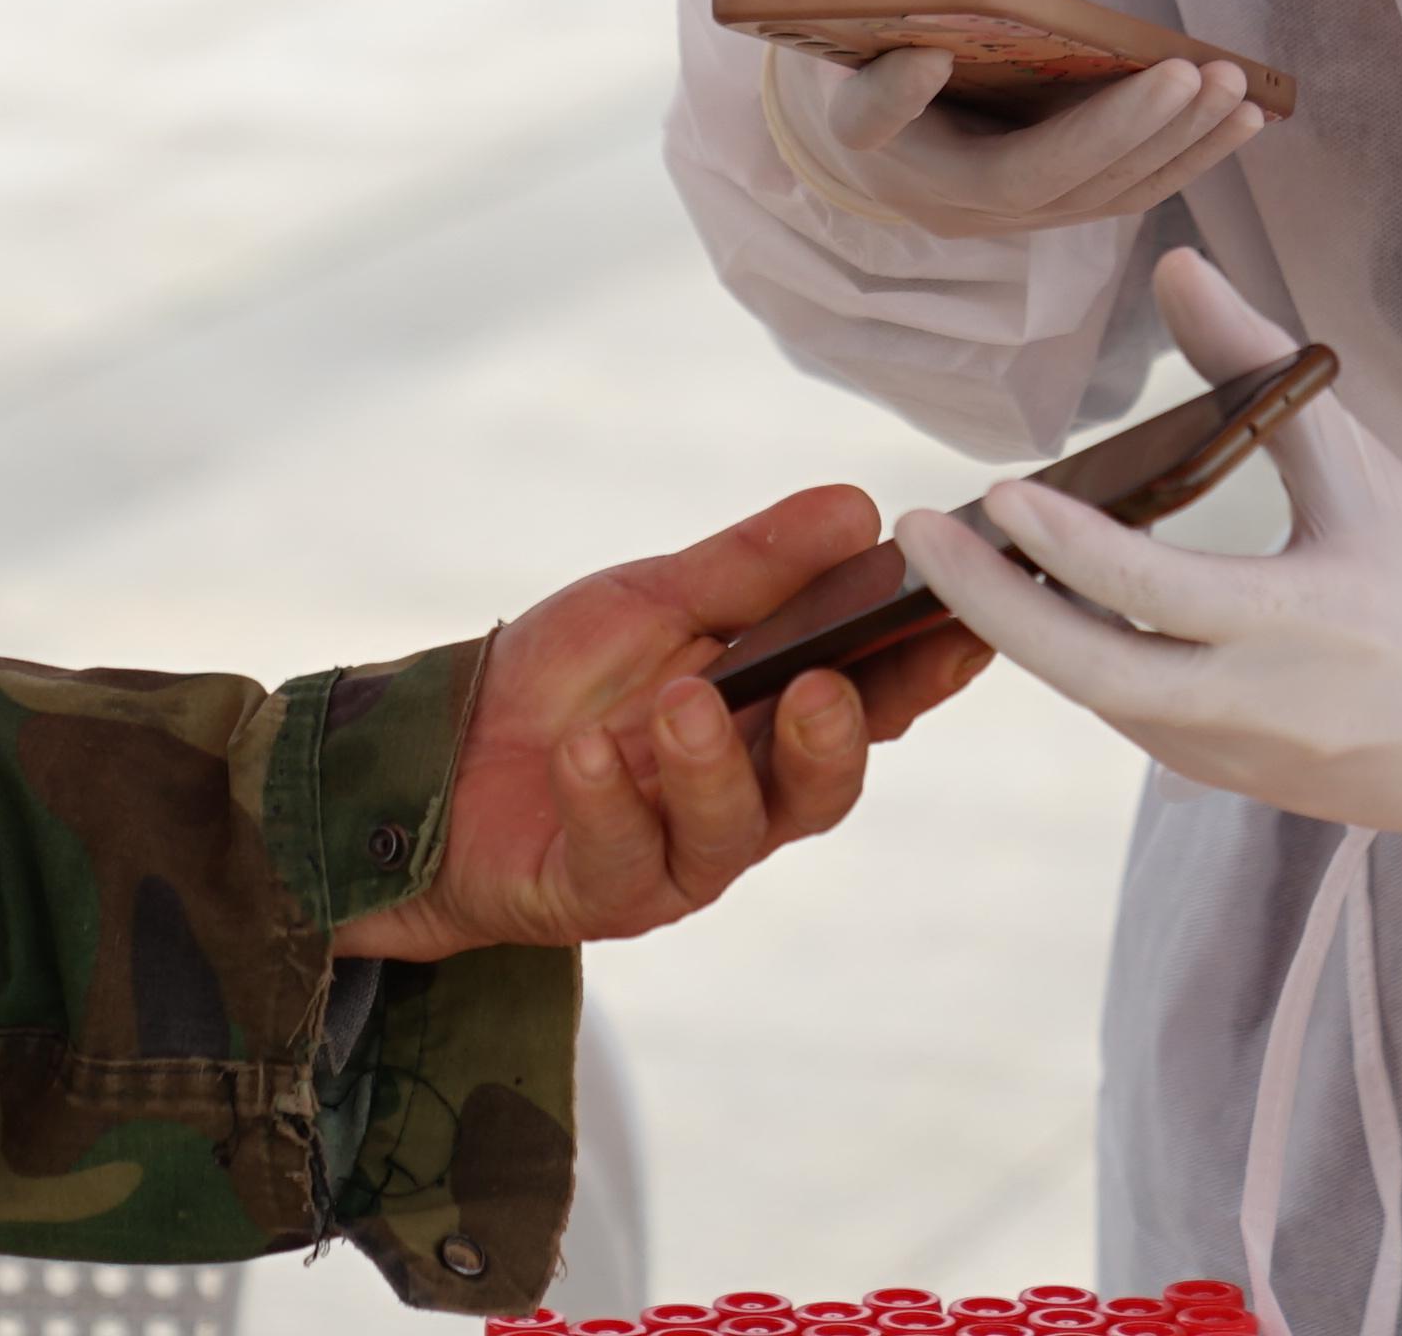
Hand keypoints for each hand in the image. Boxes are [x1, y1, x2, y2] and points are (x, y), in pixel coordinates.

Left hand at [332, 485, 988, 963]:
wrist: (433, 748)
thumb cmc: (563, 677)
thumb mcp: (657, 598)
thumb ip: (758, 566)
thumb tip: (862, 510)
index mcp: (775, 718)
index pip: (874, 698)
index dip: (927, 669)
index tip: (968, 622)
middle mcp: (745, 796)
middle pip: (822, 787)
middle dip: (832, 740)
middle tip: (821, 686)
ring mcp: (676, 854)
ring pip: (731, 832)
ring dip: (711, 765)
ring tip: (683, 700)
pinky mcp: (601, 891)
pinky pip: (620, 855)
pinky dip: (605, 798)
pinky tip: (584, 751)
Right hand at [763, 0, 1266, 240]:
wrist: (887, 69)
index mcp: (860, 124)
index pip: (869, 122)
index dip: (895, 96)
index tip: (928, 54)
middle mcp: (930, 190)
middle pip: (1026, 178)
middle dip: (1118, 127)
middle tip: (1188, 72)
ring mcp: (997, 212)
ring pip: (1095, 194)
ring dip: (1176, 143)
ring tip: (1235, 88)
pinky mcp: (1054, 204)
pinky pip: (1127, 190)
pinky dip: (1187, 154)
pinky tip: (1241, 113)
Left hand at [895, 252, 1401, 870]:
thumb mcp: (1361, 466)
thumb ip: (1259, 365)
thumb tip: (1177, 262)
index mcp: (1305, 624)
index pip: (1157, 593)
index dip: (1068, 547)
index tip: (997, 489)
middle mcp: (1258, 705)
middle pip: (1090, 673)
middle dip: (990, 606)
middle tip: (915, 534)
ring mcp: (1230, 755)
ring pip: (1094, 695)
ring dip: (1015, 629)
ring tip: (946, 548)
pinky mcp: (1215, 776)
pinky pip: (1119, 712)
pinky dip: (1066, 654)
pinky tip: (1017, 594)